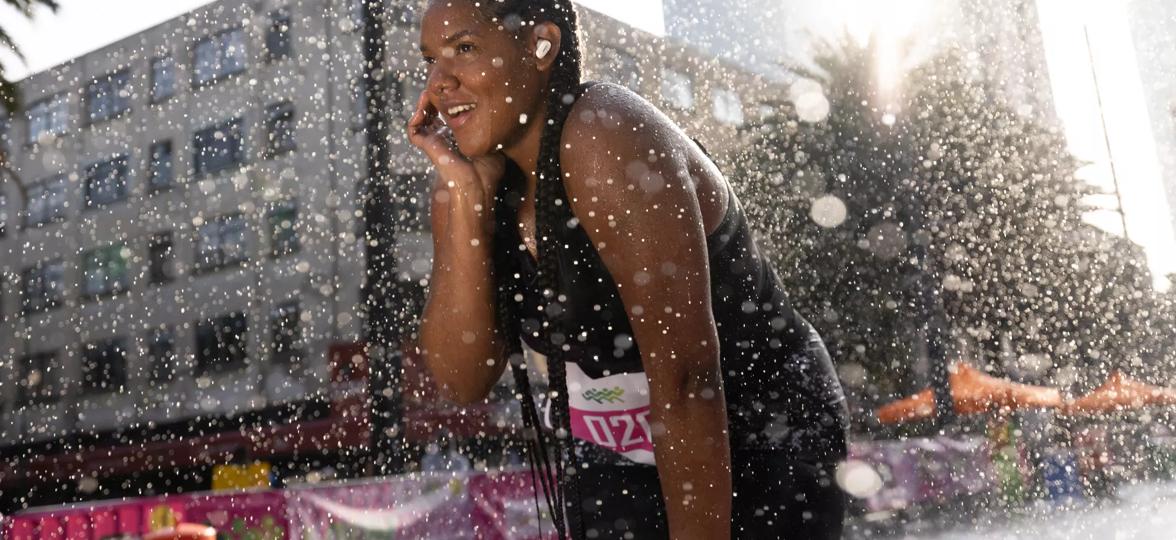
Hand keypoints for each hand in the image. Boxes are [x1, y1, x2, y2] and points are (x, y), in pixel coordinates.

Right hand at [407, 91, 505, 229]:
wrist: (477, 184)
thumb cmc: (488, 172)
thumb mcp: (494, 145)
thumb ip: (492, 133)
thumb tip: (502, 120)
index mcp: (459, 139)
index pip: (449, 117)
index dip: (450, 102)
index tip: (456, 91)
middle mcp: (445, 139)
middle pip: (434, 114)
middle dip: (436, 99)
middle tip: (440, 88)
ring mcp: (435, 143)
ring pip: (421, 119)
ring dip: (423, 104)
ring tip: (429, 93)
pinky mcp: (427, 146)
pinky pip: (413, 130)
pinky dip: (414, 118)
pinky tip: (424, 109)